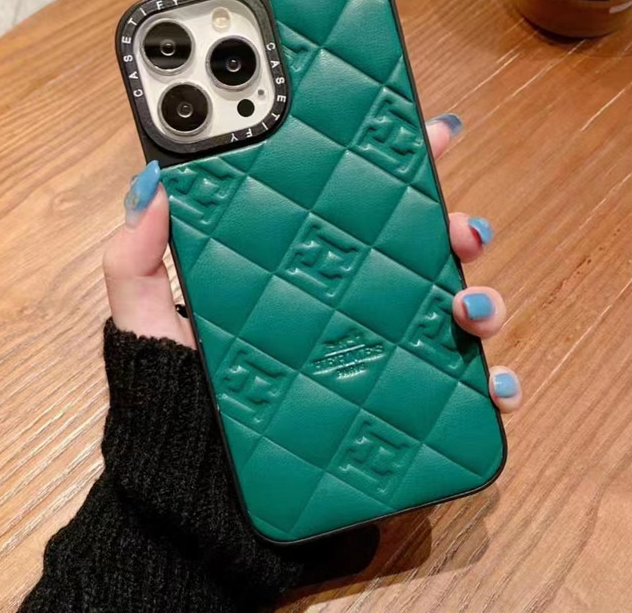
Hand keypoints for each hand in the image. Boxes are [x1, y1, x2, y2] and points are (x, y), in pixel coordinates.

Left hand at [103, 113, 521, 413]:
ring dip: (481, 302)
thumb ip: (137, 257)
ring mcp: (375, 360)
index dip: (394, 169)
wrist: (193, 496)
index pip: (351, 209)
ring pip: (450, 316)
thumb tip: (155, 181)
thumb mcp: (147, 322)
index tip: (424, 135)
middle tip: (459, 228)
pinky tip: (494, 386)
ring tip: (466, 307)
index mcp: (298, 274)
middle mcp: (345, 309)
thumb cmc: (173, 402)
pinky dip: (490, 388)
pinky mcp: (394, 415)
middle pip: (417, 255)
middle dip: (451, 229)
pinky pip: (458, 397)